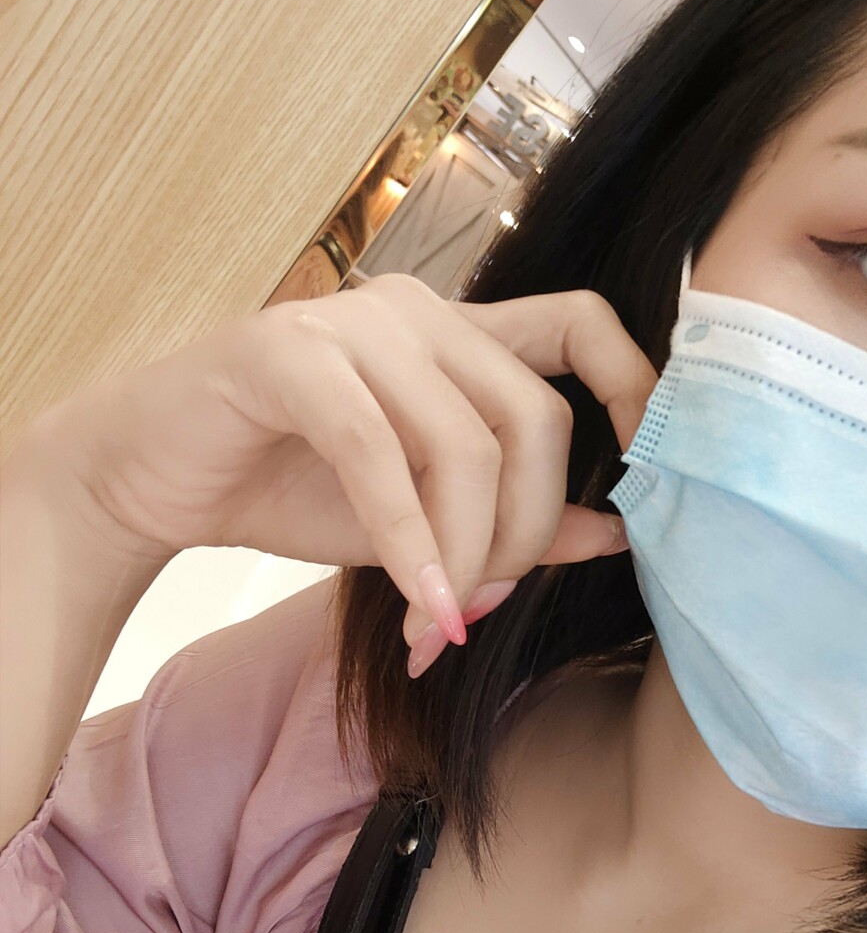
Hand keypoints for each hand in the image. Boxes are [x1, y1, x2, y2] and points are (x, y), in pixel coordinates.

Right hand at [49, 273, 657, 675]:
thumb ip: (517, 517)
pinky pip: (381, 456)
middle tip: (483, 606)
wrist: (150, 482)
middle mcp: (417, 311)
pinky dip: (408, 544)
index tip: (649, 479)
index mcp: (460, 335)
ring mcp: (351, 322)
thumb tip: (617, 533)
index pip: (583, 326)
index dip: (636, 388)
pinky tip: (417, 607)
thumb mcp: (425, 518)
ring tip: (439, 622)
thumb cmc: (289, 489)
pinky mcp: (287, 354)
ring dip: (464, 555)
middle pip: (536, 417)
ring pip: (466, 444)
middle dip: (524, 533)